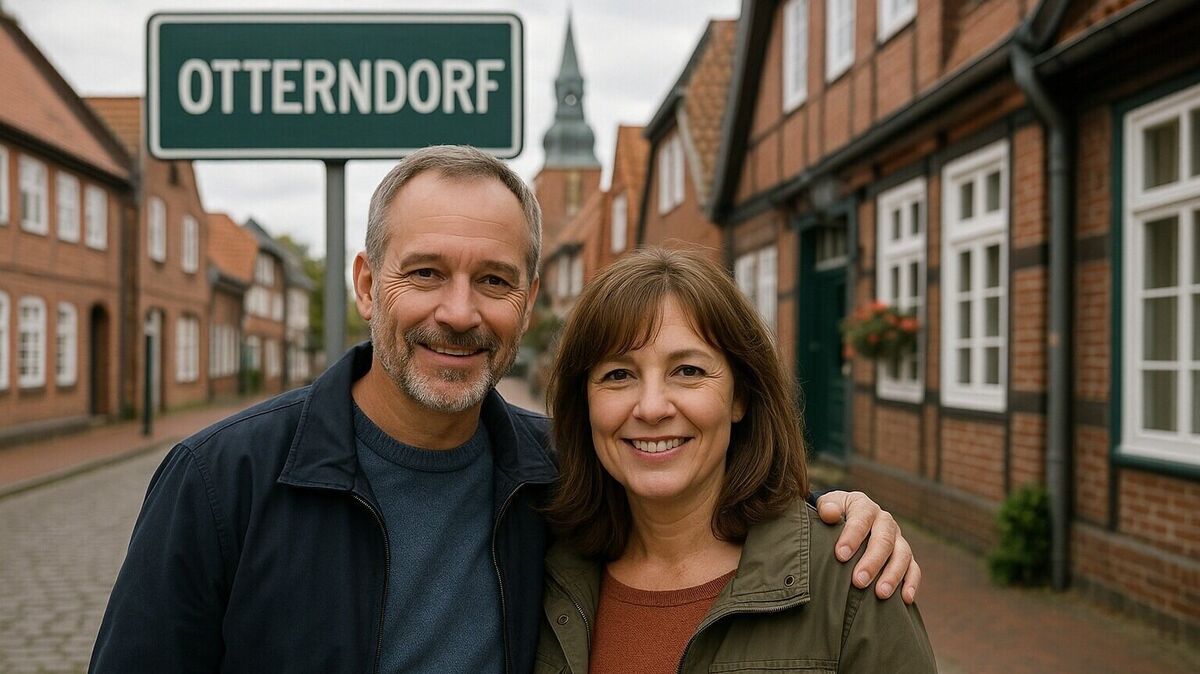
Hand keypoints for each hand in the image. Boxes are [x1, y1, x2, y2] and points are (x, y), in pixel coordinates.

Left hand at [815, 490, 921, 604]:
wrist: (845, 519)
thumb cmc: (832, 516)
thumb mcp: (827, 507)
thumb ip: (826, 509)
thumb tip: (829, 514)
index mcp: (864, 507)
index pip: (861, 519)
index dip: (852, 536)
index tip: (840, 555)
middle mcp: (884, 521)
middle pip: (884, 540)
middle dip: (872, 562)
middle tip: (858, 581)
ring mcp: (897, 539)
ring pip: (902, 555)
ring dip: (892, 575)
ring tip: (880, 593)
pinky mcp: (905, 556)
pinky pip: (913, 569)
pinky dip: (911, 583)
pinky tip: (905, 599)